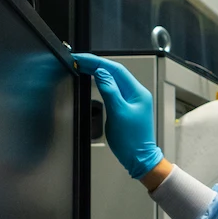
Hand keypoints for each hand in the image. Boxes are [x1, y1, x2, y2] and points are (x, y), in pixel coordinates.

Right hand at [77, 53, 163, 177]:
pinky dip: (102, 82)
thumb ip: (110, 90)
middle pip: (114, 72)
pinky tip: (94, 80)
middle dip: (96, 64)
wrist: (139, 159)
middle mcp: (136, 93)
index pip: (116, 69)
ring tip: (82, 66)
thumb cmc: (132, 141)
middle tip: (77, 61)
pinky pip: (114, 89)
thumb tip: (101, 72)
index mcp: (137, 92)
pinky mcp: (127, 107)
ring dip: (98, 71)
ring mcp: (132, 100)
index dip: (97, 62)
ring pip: (113, 79)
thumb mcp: (118, 113)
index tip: (81, 59)